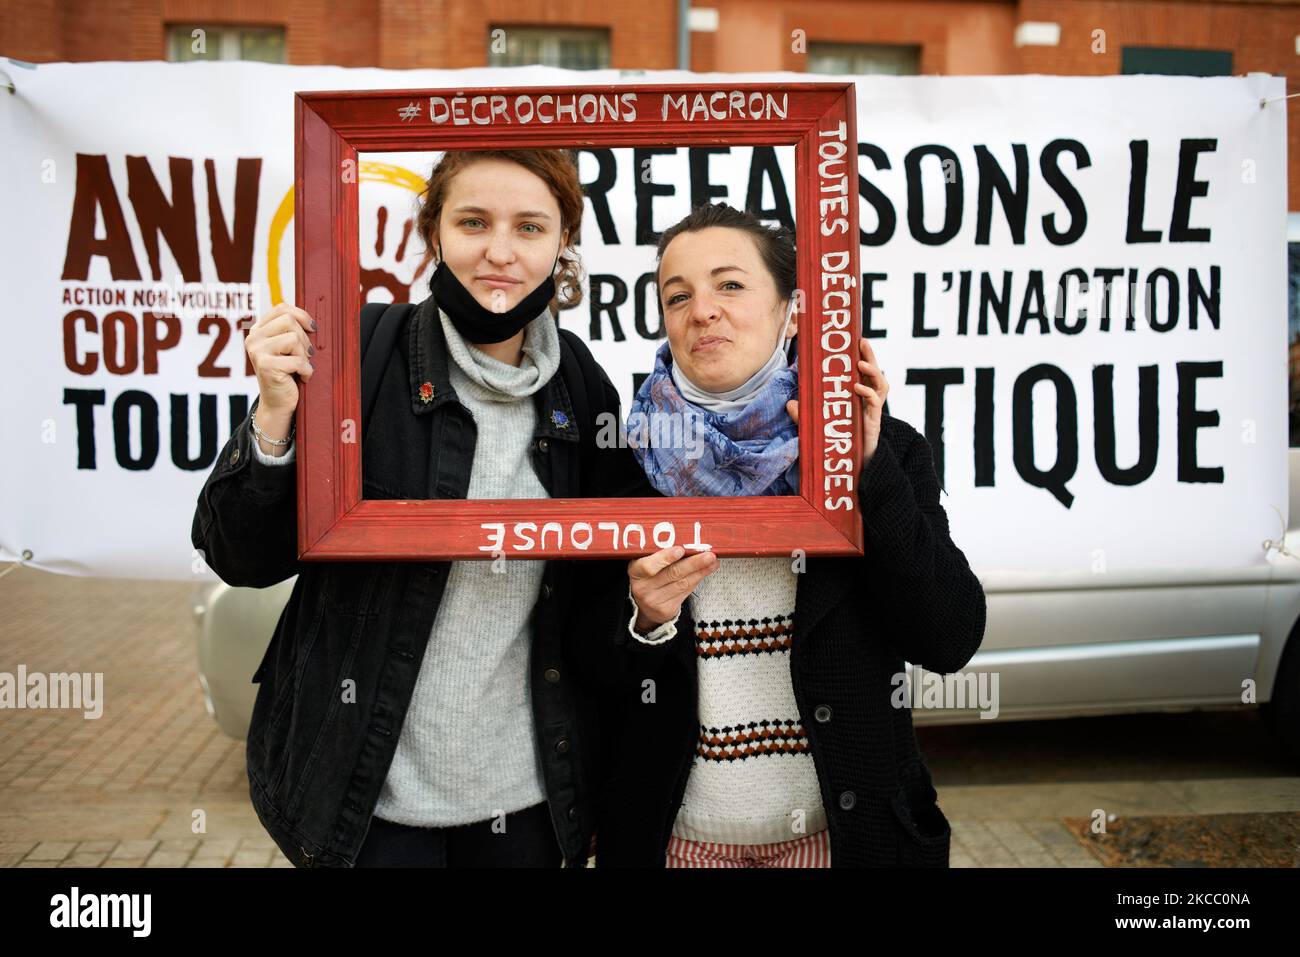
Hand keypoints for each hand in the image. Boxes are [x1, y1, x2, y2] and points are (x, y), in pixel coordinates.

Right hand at [245, 303, 315, 449]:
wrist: (279, 402)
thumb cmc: (288, 374)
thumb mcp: (289, 348)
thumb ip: (292, 330)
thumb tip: (313, 320)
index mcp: (259, 330)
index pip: (281, 308)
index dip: (301, 315)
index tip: (313, 328)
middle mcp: (254, 338)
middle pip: (289, 321)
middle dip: (305, 339)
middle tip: (306, 356)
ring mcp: (257, 351)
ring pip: (294, 338)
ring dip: (304, 355)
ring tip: (300, 367)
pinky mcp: (265, 365)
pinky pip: (298, 360)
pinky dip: (306, 370)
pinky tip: (301, 377)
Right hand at [628, 545, 718, 632]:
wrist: (644, 605)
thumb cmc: (649, 575)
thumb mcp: (646, 562)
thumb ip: (658, 551)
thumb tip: (685, 537)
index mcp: (635, 571)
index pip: (648, 566)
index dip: (665, 558)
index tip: (680, 550)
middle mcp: (642, 587)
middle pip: (672, 573)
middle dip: (693, 563)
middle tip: (708, 554)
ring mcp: (654, 600)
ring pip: (682, 583)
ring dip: (701, 570)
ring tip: (713, 560)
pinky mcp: (666, 609)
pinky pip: (686, 592)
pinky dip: (698, 579)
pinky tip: (707, 570)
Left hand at [786, 337, 888, 464]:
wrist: (852, 468)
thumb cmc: (836, 443)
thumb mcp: (816, 426)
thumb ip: (804, 416)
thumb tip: (790, 403)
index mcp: (855, 397)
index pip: (859, 372)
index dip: (860, 356)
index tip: (855, 340)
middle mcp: (866, 401)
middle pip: (873, 373)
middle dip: (870, 356)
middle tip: (862, 341)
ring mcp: (871, 411)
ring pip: (879, 385)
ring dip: (872, 371)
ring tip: (860, 364)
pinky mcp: (873, 423)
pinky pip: (876, 404)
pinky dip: (868, 394)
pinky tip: (858, 388)